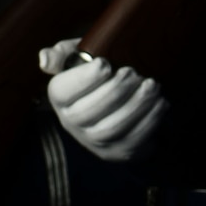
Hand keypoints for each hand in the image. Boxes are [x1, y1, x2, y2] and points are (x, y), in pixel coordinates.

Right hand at [41, 38, 167, 161]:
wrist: (121, 101)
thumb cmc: (98, 74)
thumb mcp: (79, 57)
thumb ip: (63, 54)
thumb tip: (45, 59)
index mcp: (60, 97)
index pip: (63, 92)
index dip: (84, 79)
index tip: (105, 63)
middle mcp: (72, 122)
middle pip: (88, 113)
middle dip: (115, 91)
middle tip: (134, 73)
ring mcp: (94, 140)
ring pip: (111, 129)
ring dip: (135, 106)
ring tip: (152, 86)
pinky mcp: (118, 151)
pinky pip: (133, 140)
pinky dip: (150, 120)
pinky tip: (160, 103)